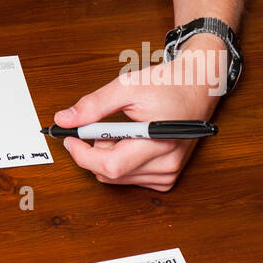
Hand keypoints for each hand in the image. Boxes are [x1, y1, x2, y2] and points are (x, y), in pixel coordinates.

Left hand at [55, 35, 225, 191]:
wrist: (197, 86)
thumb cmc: (169, 84)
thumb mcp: (128, 85)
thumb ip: (94, 105)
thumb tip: (64, 119)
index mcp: (158, 142)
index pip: (110, 165)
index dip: (82, 154)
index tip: (69, 138)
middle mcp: (166, 164)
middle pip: (110, 174)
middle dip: (94, 151)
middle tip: (96, 126)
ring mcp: (168, 173)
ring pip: (117, 178)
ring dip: (107, 156)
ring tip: (122, 129)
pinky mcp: (167, 177)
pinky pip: (130, 178)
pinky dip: (121, 162)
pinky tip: (131, 141)